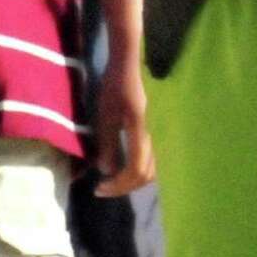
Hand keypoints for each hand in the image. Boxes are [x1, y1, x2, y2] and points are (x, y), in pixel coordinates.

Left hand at [94, 62, 155, 194]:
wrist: (129, 67)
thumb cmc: (114, 88)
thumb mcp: (105, 116)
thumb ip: (108, 144)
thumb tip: (107, 171)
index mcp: (141, 132)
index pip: (136, 170)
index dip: (118, 185)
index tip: (98, 188)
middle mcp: (154, 136)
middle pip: (147, 174)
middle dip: (124, 186)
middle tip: (103, 188)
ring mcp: (158, 134)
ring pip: (153, 169)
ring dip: (133, 180)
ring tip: (113, 181)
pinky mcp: (155, 132)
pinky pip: (153, 159)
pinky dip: (139, 170)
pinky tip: (124, 167)